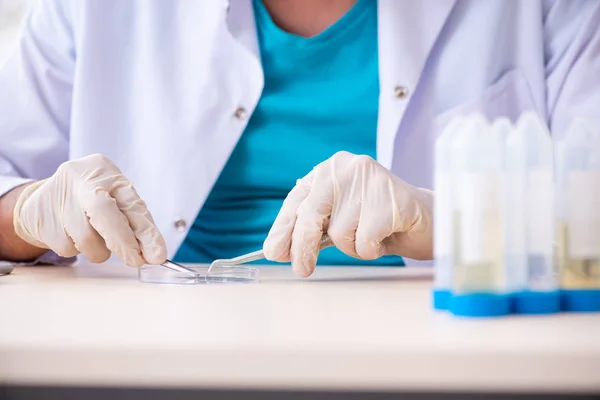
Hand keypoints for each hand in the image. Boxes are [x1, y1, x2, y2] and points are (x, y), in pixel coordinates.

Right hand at [12, 154, 166, 266]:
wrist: (43, 198)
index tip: (157, 255)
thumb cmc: (90, 201)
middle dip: (123, 242)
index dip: (147, 232)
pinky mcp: (40, 217)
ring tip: (93, 236)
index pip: (131, 203)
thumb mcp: (114, 199)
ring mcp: (59, 197)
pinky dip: (77, 249)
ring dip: (98, 250)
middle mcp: (82, 179)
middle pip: (104, 212)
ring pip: (86, 239)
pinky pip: (68, 248)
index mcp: (107, 173)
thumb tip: (152, 253)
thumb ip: (133, 223)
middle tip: (136, 260)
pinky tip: (71, 233)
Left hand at [264, 151, 432, 276]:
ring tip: (370, 236)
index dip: (283, 229)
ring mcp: (367, 180)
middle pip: (310, 214)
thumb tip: (278, 250)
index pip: (297, 201)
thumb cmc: (377, 221)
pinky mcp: (388, 199)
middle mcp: (344, 168)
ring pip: (339, 232)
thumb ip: (311, 230)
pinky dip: (371, 249)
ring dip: (352, 247)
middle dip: (303, 246)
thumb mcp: (339, 220)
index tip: (275, 252)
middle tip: (302, 270)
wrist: (426, 219)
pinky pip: (363, 240)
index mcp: (328, 170)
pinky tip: (385, 236)